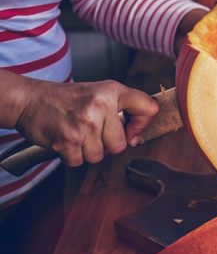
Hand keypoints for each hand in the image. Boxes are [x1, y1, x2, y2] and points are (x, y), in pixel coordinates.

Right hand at [15, 79, 158, 166]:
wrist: (29, 100)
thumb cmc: (67, 99)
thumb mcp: (100, 93)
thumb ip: (124, 109)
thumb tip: (137, 137)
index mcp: (112, 91)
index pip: (149, 108)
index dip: (143, 124)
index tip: (131, 130)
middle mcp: (101, 105)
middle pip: (120, 145)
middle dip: (106, 144)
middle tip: (90, 130)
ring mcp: (85, 123)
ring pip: (99, 156)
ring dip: (87, 150)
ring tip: (77, 133)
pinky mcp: (68, 140)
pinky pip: (79, 162)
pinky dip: (71, 156)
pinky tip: (65, 140)